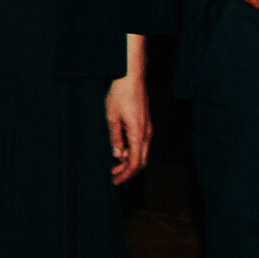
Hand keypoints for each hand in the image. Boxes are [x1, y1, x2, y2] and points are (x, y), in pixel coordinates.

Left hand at [106, 38, 150, 184]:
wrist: (131, 76)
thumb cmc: (120, 94)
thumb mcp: (111, 118)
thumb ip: (115, 138)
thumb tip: (117, 155)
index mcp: (138, 135)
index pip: (135, 163)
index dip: (125, 175)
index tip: (114, 181)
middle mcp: (146, 134)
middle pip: (141, 161)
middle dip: (128, 172)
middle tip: (113, 177)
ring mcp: (147, 128)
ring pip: (141, 153)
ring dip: (129, 161)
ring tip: (114, 165)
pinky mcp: (144, 123)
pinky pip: (140, 143)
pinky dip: (131, 151)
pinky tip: (119, 150)